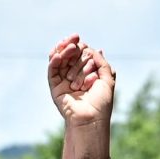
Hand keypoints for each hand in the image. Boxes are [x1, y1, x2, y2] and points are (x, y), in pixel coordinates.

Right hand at [48, 36, 114, 158]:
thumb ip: (102, 63)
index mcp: (86, 75)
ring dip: (63, 51)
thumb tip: (96, 49)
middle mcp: (74, 77)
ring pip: (60, 62)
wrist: (91, 119)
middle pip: (69, 57)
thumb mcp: (107, 79)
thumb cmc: (101, 103)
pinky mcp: (55, 88)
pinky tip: (58, 55)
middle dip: (71, 47)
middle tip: (75, 39)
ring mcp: (64, 82)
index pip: (81, 56)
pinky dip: (54, 62)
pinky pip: (52, 72)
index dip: (80, 47)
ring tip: (70, 46)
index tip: (82, 41)